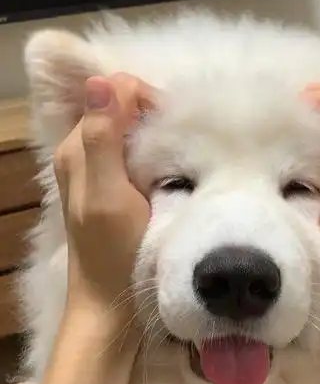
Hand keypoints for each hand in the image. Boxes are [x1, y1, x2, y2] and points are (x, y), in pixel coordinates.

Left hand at [54, 73, 153, 320]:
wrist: (109, 300)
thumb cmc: (114, 252)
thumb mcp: (107, 196)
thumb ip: (102, 140)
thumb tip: (103, 82)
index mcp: (76, 147)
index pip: (112, 91)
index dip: (145, 101)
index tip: (172, 131)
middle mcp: (80, 150)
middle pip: (118, 106)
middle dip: (151, 115)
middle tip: (178, 146)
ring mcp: (94, 167)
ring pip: (126, 127)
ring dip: (153, 133)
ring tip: (176, 157)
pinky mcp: (109, 183)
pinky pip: (130, 149)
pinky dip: (150, 150)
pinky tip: (166, 170)